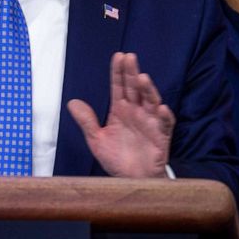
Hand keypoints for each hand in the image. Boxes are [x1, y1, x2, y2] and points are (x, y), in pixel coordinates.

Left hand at [67, 52, 174, 177]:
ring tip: (142, 78)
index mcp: (121, 110)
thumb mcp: (97, 140)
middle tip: (129, 57)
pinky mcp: (161, 136)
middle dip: (132, 73)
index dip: (118, 72)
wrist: (132, 181)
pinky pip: (165, 124)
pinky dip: (164, 116)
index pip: (119, 87)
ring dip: (148, 90)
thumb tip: (72, 103)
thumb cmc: (118, 159)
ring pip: (151, 101)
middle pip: (135, 88)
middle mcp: (136, 112)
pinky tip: (160, 108)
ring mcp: (150, 122)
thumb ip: (87, 121)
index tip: (118, 56)